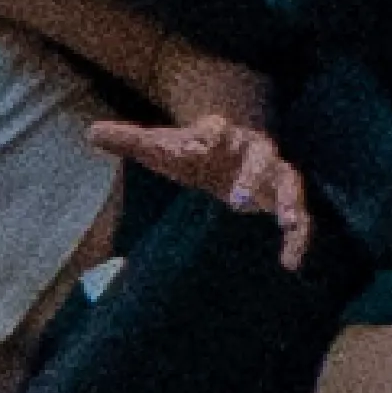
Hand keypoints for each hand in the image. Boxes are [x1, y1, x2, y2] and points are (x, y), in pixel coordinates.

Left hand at [89, 105, 315, 264]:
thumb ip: (130, 140)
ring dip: (288, 202)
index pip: (216, 128)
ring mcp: (273, 174)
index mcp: (221, 135)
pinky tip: (291, 264)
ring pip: (289, 183)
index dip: (207, 135)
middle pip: (260, 155)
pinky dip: (300, 239)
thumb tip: (90, 133)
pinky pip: (301, 218)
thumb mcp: (163, 148)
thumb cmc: (194, 152)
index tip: (193, 146)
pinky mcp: (283, 200)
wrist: (229, 150)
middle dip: (251, 174)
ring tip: (285, 224)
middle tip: (237, 199)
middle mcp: (253, 150)